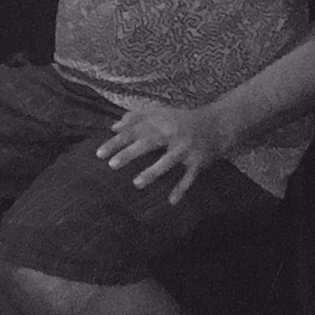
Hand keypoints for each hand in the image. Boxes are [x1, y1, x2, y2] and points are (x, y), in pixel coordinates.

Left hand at [96, 103, 232, 205]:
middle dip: (129, 154)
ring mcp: (186, 149)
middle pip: (148, 143)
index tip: (99, 154)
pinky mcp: (198, 162)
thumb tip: (113, 127)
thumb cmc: (180, 120)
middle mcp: (172, 134)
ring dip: (153, 172)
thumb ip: (135, 117)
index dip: (116, 142)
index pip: (133, 131)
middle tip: (111, 165)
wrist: (216, 125)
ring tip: (137, 183)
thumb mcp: (158, 112)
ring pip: (167, 161)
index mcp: (159, 122)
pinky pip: (189, 177)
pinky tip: (171, 201)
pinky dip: (181, 189)